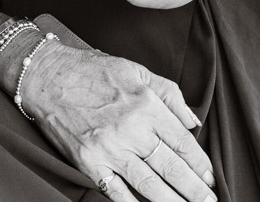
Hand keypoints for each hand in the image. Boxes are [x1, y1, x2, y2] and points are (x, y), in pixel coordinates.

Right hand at [22, 42, 216, 200]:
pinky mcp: (90, 163)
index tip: (210, 176)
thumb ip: (168, 94)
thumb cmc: (93, 71)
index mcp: (145, 104)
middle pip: (171, 167)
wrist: (48, 77)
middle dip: (194, 188)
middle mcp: (131, 129)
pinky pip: (117, 192)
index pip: (182, 141)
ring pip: (149, 185)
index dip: (200, 163)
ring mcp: (109, 149)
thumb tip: (192, 120)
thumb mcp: (137, 71)